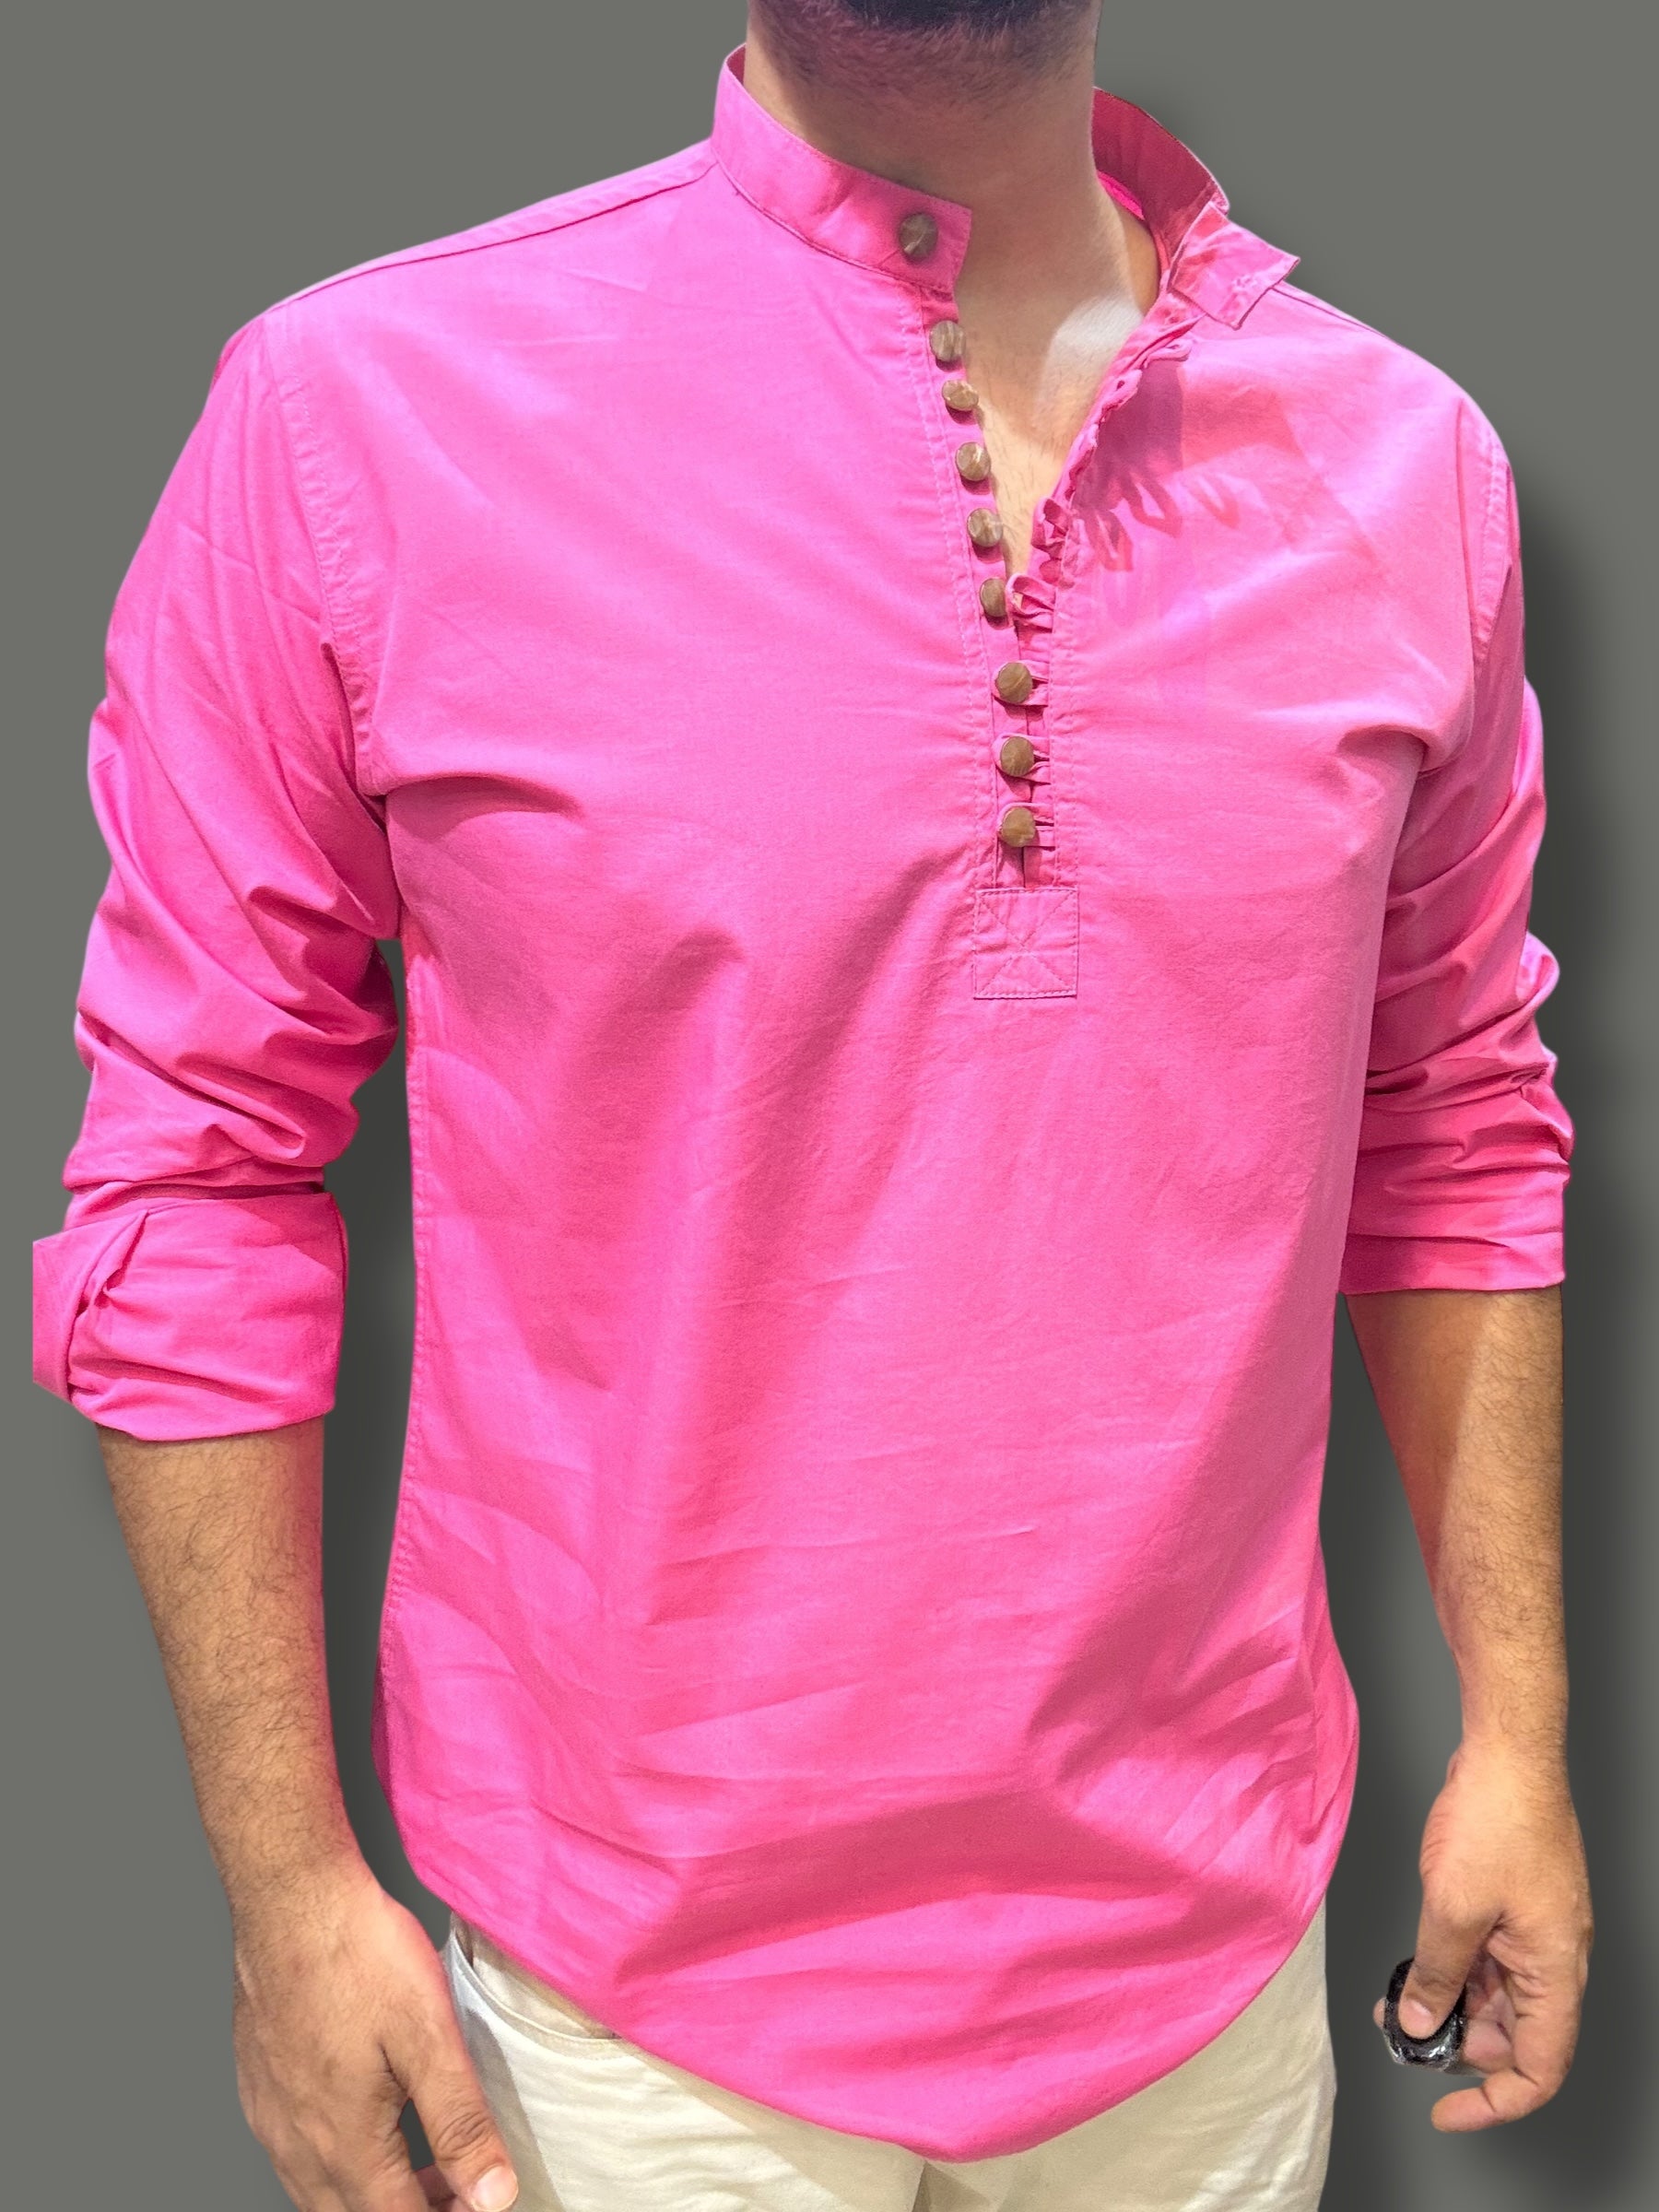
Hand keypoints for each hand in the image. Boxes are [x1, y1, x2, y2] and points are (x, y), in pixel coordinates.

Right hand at [230, 1857, 518, 2209]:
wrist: (290, 1898)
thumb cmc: (357, 1954)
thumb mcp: (429, 2036)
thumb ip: (460, 2122)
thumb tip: (493, 2196)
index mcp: (343, 2143)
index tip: (479, 2201)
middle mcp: (296, 2144)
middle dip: (408, 2211)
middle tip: (456, 2186)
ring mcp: (270, 2116)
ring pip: (318, 2191)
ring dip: (370, 2190)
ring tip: (421, 2158)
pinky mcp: (259, 2084)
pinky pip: (292, 2152)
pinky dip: (335, 2159)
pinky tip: (364, 2119)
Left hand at [1374, 1740, 1591, 2129]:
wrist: (1507, 1753)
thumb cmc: (1497, 1818)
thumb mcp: (1452, 1907)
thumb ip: (1436, 1974)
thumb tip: (1421, 2023)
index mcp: (1555, 1970)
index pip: (1540, 2068)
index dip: (1495, 2103)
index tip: (1447, 2113)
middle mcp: (1553, 1958)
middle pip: (1515, 2035)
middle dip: (1459, 2046)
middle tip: (1403, 2038)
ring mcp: (1534, 1931)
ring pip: (1495, 1995)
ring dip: (1448, 2004)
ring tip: (1395, 2003)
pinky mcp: (1513, 1905)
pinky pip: (1486, 1957)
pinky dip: (1451, 1968)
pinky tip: (1412, 1964)